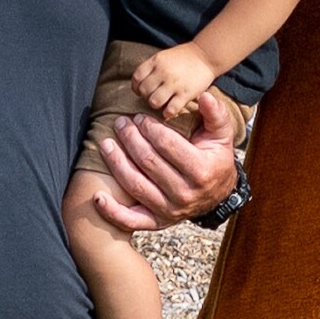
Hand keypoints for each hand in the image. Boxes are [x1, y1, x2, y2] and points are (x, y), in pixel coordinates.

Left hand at [90, 91, 241, 232]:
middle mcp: (185, 194)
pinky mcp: (158, 222)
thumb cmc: (215, 158)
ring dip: (116, 163)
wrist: (219, 194)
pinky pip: (131, 221)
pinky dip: (112, 211)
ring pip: (136, 185)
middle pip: (148, 162)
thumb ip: (216, 114)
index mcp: (201, 171)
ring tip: (105, 144)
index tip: (139, 117)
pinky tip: (97, 197)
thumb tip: (206, 96)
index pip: (167, 145)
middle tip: (120, 124)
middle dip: (130, 139)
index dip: (149, 129)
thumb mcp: (222, 135)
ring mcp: (170, 211)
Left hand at [127, 45, 216, 120]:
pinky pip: (170, 109)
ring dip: (156, 105)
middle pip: (144, 91)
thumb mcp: (164, 56)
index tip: (141, 91)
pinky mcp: (185, 94)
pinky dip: (167, 113)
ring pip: (154, 101)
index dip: (136, 87)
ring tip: (161, 103)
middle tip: (153, 96)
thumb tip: (139, 83)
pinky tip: (169, 110)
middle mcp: (163, 72)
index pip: (137, 77)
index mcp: (156, 61)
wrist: (206, 56)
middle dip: (146, 96)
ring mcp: (174, 83)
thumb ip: (152, 68)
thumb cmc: (183, 57)